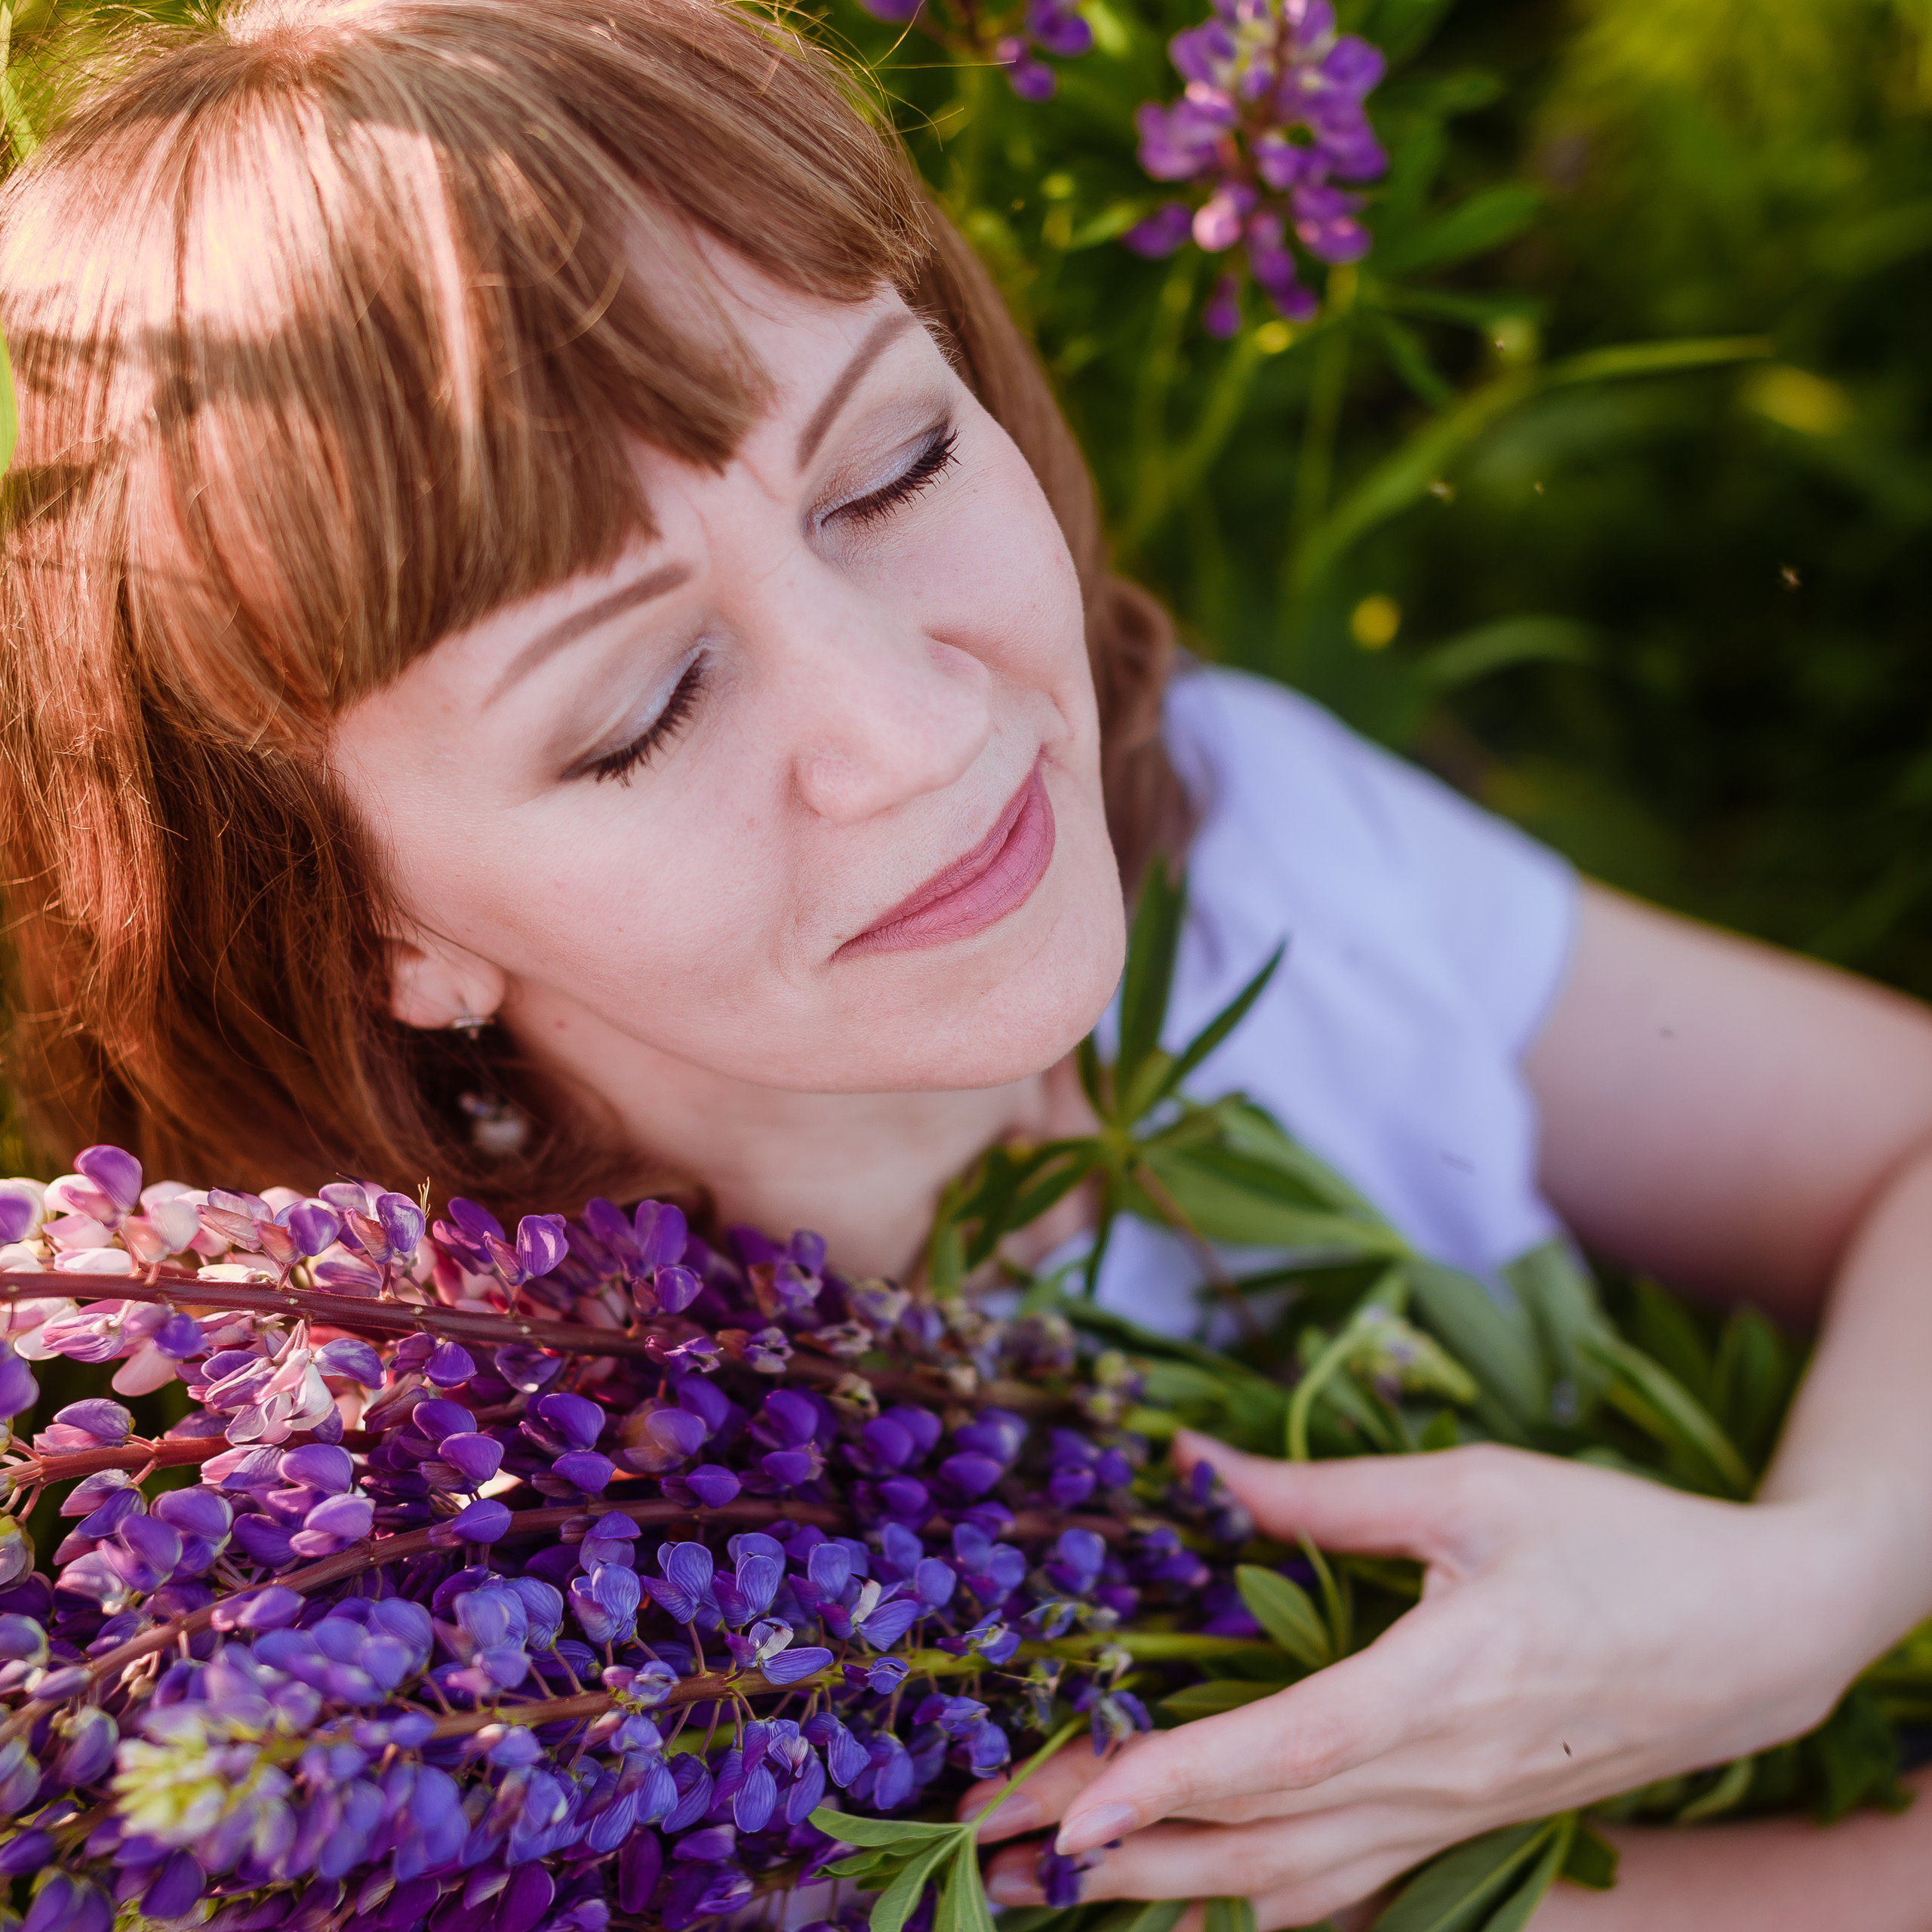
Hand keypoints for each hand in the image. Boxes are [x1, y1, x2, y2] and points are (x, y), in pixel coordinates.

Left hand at [960, 1432, 1888, 1926]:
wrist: (1755, 1636)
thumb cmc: (1620, 1543)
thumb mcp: (1474, 1490)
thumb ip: (1324, 1493)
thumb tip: (1196, 1470)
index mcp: (1441, 1686)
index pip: (1280, 1757)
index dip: (1166, 1786)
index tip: (1066, 1809)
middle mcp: (1437, 1779)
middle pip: (1255, 1844)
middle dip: (1119, 1852)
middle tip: (993, 1842)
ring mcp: (1452, 1821)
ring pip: (1290, 1886)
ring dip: (1166, 1889)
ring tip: (1050, 1879)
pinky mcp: (1463, 1828)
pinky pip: (1343, 1888)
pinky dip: (1252, 1900)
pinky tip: (1185, 1892)